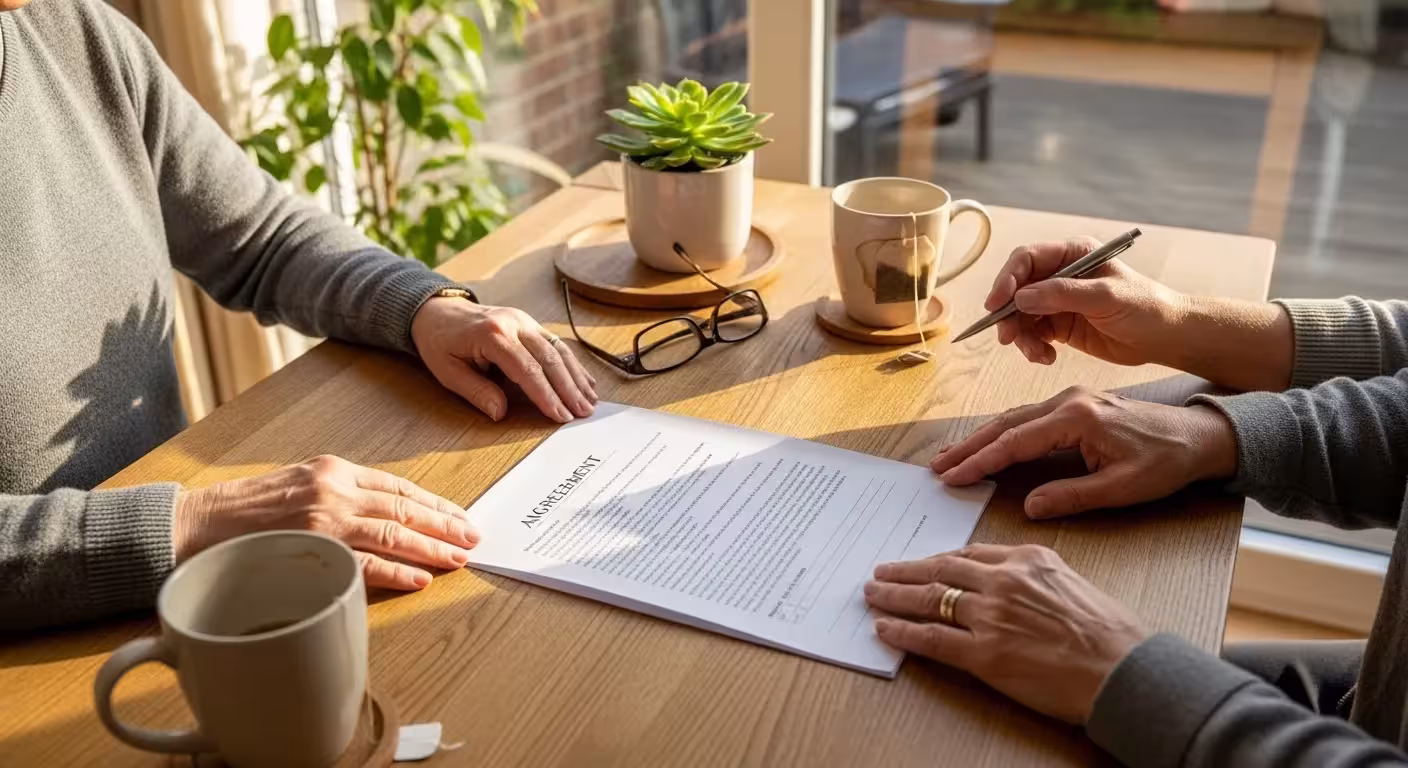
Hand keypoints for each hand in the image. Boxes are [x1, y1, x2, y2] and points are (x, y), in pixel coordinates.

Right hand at [173, 455, 478, 590]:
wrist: (197, 523)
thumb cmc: (247, 509)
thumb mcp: (301, 485)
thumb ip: (341, 495)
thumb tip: (385, 515)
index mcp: (335, 470)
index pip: (399, 487)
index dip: (435, 503)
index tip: (460, 517)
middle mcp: (335, 489)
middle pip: (404, 508)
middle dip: (445, 525)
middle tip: (474, 538)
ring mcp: (324, 518)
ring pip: (394, 533)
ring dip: (432, 548)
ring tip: (459, 559)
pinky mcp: (312, 548)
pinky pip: (365, 562)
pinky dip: (397, 571)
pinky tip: (420, 577)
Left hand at [411, 298, 596, 423]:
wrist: (437, 311)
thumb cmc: (441, 343)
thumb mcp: (448, 372)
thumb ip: (476, 392)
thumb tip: (501, 413)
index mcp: (492, 334)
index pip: (527, 369)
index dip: (546, 395)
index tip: (560, 416)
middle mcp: (514, 323)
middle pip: (549, 359)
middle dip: (568, 389)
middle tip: (583, 413)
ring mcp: (525, 320)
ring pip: (558, 350)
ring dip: (576, 378)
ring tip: (590, 402)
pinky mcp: (530, 324)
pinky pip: (556, 344)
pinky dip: (573, 365)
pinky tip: (585, 382)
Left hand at [866, 544, 1146, 723]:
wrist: (1125, 670)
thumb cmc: (1110, 633)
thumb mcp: (1071, 583)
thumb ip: (1033, 578)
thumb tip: (1007, 584)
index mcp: (1027, 559)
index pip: (968, 554)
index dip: (937, 559)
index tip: (920, 561)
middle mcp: (1003, 581)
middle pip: (940, 571)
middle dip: (905, 571)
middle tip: (881, 571)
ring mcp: (990, 616)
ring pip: (928, 599)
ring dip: (894, 596)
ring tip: (873, 594)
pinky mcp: (984, 654)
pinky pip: (931, 638)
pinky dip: (903, 632)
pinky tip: (885, 628)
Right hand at [931, 386, 1236, 518]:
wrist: (1200, 436)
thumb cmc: (1167, 461)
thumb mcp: (1122, 488)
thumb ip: (1073, 496)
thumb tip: (1030, 507)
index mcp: (1077, 418)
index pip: (1016, 441)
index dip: (981, 461)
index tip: (953, 477)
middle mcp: (1069, 402)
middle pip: (1006, 425)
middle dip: (969, 447)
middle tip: (938, 467)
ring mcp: (1071, 400)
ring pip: (1014, 418)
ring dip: (982, 438)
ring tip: (952, 458)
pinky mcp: (1076, 406)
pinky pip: (1029, 418)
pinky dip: (1003, 433)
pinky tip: (989, 445)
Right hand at [987, 238, 1185, 366]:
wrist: (1166, 338)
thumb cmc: (1145, 308)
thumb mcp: (1105, 296)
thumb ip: (1063, 294)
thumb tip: (1021, 297)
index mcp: (1073, 254)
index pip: (1026, 259)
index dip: (1007, 279)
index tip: (995, 304)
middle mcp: (1060, 274)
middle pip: (1017, 289)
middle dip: (1009, 314)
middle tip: (1008, 338)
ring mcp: (1058, 301)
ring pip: (1021, 315)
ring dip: (1022, 336)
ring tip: (1037, 354)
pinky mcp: (1059, 325)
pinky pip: (1033, 334)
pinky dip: (1033, 347)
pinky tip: (1047, 358)